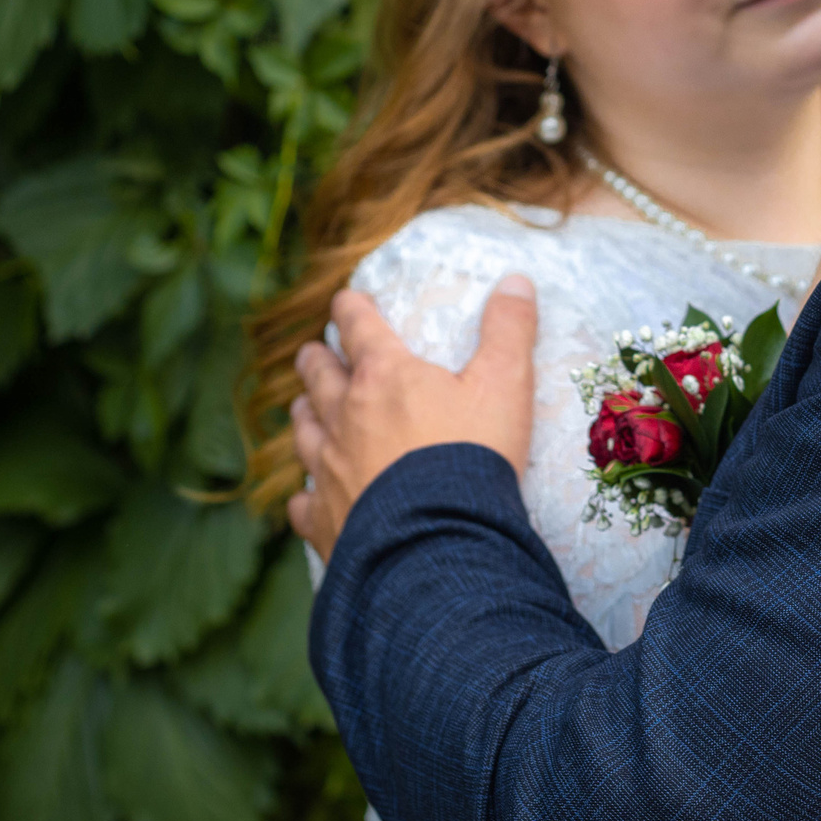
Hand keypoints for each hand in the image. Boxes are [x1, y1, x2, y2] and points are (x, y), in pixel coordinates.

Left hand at [287, 278, 537, 561]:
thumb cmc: (472, 455)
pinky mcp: (325, 519)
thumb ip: (509, 330)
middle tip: (314, 352)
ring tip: (305, 408)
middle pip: (319, 377)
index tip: (347, 300)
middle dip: (317, 360)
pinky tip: (308, 499)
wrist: (440, 541)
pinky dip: (306, 497)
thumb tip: (517, 280)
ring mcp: (329, 470)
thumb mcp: (505, 385)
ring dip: (305, 415)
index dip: (351, 308)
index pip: (359, 327)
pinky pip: (304, 503)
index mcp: (384, 377)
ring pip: (304, 432)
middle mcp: (344, 417)